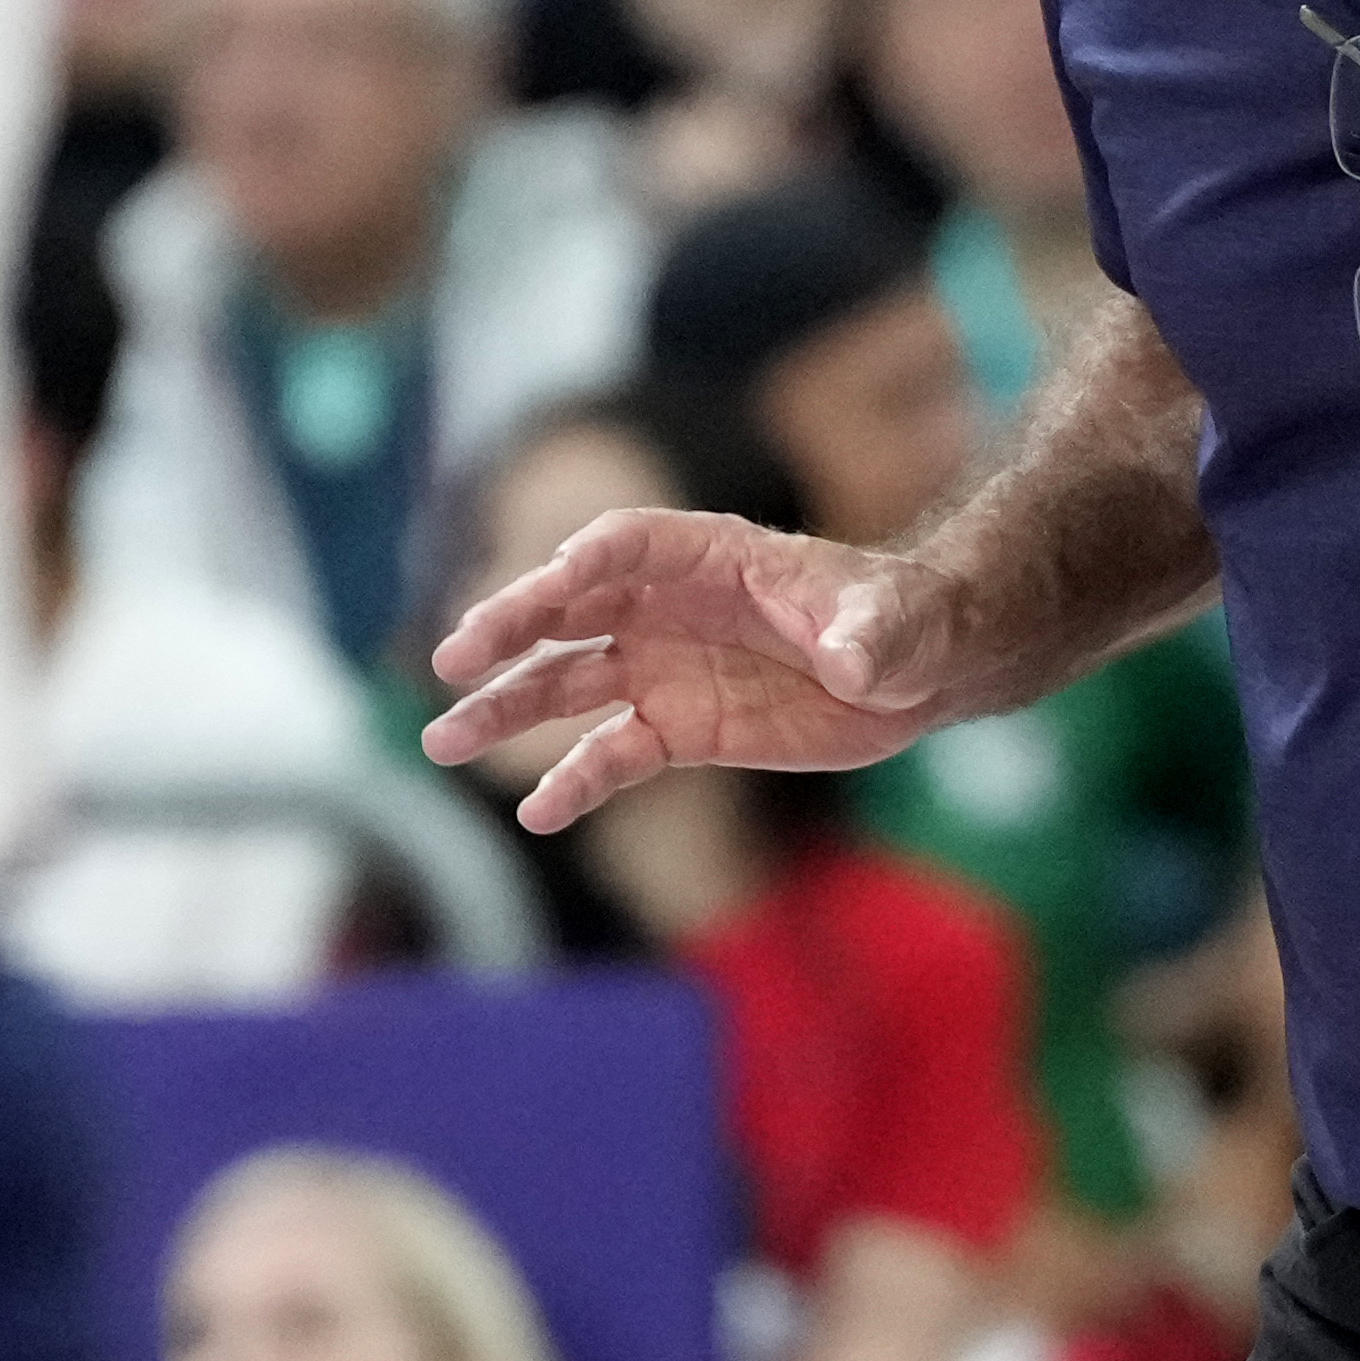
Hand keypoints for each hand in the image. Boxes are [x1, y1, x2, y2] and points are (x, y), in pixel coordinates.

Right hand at [422, 509, 966, 837]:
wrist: (916, 670)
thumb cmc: (904, 623)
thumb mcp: (893, 625)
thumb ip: (868, 633)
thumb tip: (850, 656)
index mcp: (711, 557)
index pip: (628, 545)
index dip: (589, 562)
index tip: (553, 584)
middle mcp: (668, 607)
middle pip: (570, 608)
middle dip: (510, 629)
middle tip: (452, 659)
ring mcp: (664, 667)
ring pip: (566, 682)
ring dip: (506, 706)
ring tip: (442, 739)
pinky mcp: (678, 727)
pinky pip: (611, 753)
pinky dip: (574, 781)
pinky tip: (540, 815)